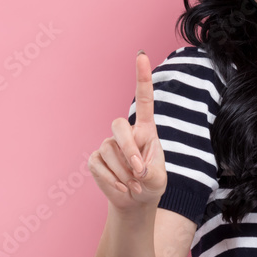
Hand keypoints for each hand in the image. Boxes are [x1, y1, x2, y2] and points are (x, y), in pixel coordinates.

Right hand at [88, 51, 167, 210]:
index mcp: (145, 130)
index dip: (142, 77)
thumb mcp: (159, 179)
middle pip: (118, 126)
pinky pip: (99, 165)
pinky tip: (122, 188)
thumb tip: (135, 167)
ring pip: (109, 151)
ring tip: (134, 185)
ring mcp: (108, 145)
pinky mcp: (96, 159)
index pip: (144, 99)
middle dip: (128, 149)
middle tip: (139, 171)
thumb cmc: (151, 184)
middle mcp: (126, 133)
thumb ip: (152, 172)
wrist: (135, 201)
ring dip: (123, 172)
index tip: (141, 56)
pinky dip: (112, 180)